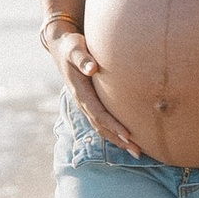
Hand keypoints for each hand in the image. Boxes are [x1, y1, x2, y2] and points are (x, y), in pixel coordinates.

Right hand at [45, 21, 145, 157]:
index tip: (127, 134)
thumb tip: (91, 68)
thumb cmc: (71, 46)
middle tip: (137, 151)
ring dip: (118, 140)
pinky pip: (102, 121)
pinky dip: (114, 132)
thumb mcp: (74, 48)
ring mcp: (86, 103)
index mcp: (80, 91)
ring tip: (136, 151)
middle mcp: (82, 101)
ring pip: (102, 127)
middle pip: (101, 126)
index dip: (112, 125)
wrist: (61, 47)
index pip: (98, 112)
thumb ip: (82, 58)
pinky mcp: (91, 101)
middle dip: (119, 140)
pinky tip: (128, 137)